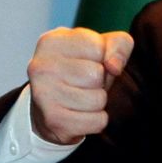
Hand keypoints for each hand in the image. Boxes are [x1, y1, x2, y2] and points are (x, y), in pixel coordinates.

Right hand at [27, 27, 133, 144]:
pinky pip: (98, 121)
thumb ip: (119, 45)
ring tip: (80, 99)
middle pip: (97, 75)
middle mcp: (41, 66)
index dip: (102, 59)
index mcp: (52, 41)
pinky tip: (79, 115)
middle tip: (83, 84)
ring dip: (98, 102)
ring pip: (98, 99)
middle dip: (99, 82)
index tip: (86, 63)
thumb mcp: (101, 48)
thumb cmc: (80, 70)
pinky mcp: (53, 121)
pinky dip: (96, 120)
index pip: (98, 48)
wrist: (49, 107)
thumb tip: (113, 66)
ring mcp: (44, 94)